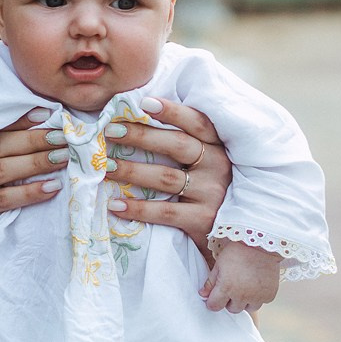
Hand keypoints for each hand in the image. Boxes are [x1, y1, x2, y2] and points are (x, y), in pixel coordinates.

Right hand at [0, 109, 64, 232]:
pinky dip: (29, 193)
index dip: (19, 120)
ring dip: (35, 162)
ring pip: (1, 169)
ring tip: (62, 158)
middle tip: (62, 137)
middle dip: (33, 140)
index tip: (46, 113)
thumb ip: (8, 149)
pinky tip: (52, 188)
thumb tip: (45, 127)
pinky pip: (3, 199)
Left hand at [104, 97, 232, 251]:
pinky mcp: (203, 220)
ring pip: (166, 177)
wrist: (235, 238)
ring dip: (131, 170)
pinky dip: (137, 208)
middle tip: (110, 131)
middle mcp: (219, 166)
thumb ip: (187, 145)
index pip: (197, 122)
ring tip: (105, 166)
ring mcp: (212, 193)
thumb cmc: (211, 193)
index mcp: (219, 147)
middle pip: (177, 145)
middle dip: (141, 136)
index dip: (172, 111)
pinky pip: (164, 212)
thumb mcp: (208, 165)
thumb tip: (143, 119)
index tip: (143, 102)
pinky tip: (115, 204)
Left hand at [201, 241, 281, 313]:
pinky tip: (258, 284)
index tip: (215, 297)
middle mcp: (241, 295)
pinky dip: (259, 296)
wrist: (262, 244)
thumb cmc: (238, 251)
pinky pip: (262, 302)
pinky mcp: (269, 295)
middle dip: (230, 301)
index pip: (214, 306)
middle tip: (234, 287)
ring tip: (247, 286)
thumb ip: (211, 282)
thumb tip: (202, 294)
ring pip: (248, 308)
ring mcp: (256, 297)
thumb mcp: (220, 264)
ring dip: (245, 301)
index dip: (213, 302)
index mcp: (226, 287)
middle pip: (232, 309)